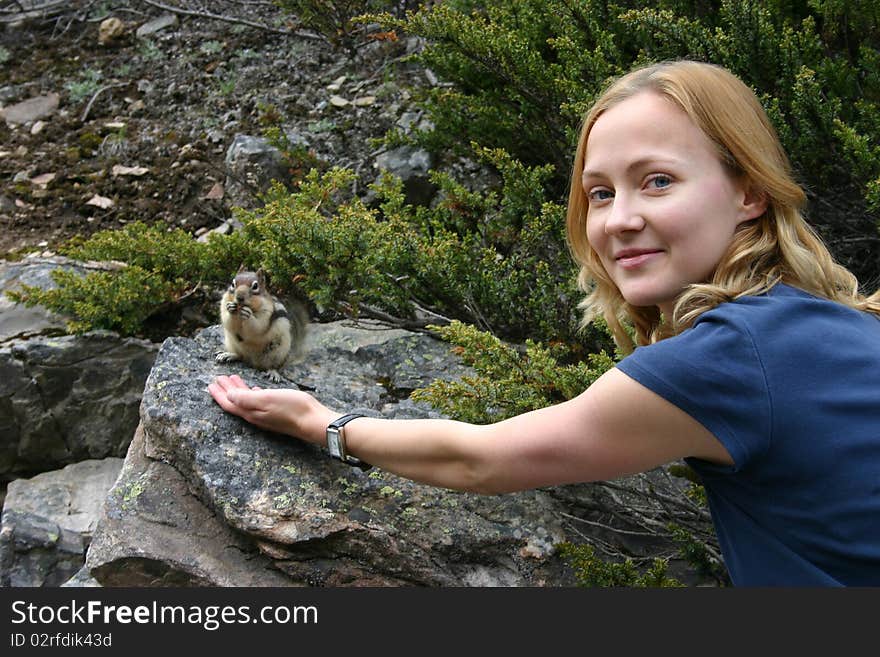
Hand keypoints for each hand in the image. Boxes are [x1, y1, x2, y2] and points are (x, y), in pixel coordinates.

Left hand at [208, 374, 335, 444]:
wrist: (313, 421)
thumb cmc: (292, 408)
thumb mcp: (266, 399)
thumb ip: (245, 398)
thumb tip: (228, 397)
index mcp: (251, 412)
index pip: (229, 403)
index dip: (219, 394)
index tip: (211, 383)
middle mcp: (256, 416)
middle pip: (236, 402)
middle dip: (227, 390)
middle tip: (220, 378)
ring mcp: (266, 416)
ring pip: (247, 402)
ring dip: (239, 390)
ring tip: (234, 380)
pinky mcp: (276, 413)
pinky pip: (258, 403)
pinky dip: (252, 394)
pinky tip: (255, 390)